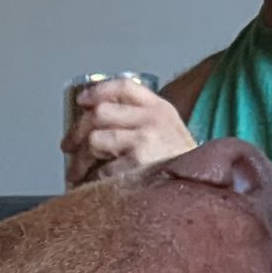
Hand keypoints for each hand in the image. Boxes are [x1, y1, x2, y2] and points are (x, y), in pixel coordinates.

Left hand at [63, 76, 196, 187]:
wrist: (204, 184)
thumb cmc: (178, 162)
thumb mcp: (167, 129)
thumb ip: (140, 119)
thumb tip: (94, 120)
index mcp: (159, 107)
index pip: (123, 86)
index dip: (97, 91)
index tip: (81, 101)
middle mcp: (152, 118)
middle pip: (100, 113)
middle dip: (76, 130)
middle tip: (67, 146)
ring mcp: (146, 140)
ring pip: (95, 139)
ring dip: (78, 159)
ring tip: (75, 172)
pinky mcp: (139, 164)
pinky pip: (101, 170)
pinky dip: (89, 179)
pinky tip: (88, 186)